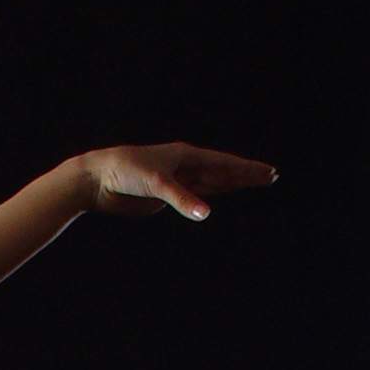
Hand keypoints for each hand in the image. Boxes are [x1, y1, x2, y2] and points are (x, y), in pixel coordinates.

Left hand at [79, 142, 278, 221]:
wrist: (98, 180)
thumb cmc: (125, 171)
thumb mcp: (156, 184)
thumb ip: (181, 199)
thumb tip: (206, 214)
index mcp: (185, 155)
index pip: (223, 162)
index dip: (246, 168)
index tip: (267, 172)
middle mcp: (183, 166)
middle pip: (222, 171)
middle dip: (246, 175)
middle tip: (272, 176)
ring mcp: (176, 181)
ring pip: (211, 182)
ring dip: (232, 184)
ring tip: (255, 183)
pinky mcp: (165, 196)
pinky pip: (194, 195)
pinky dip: (210, 195)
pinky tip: (223, 194)